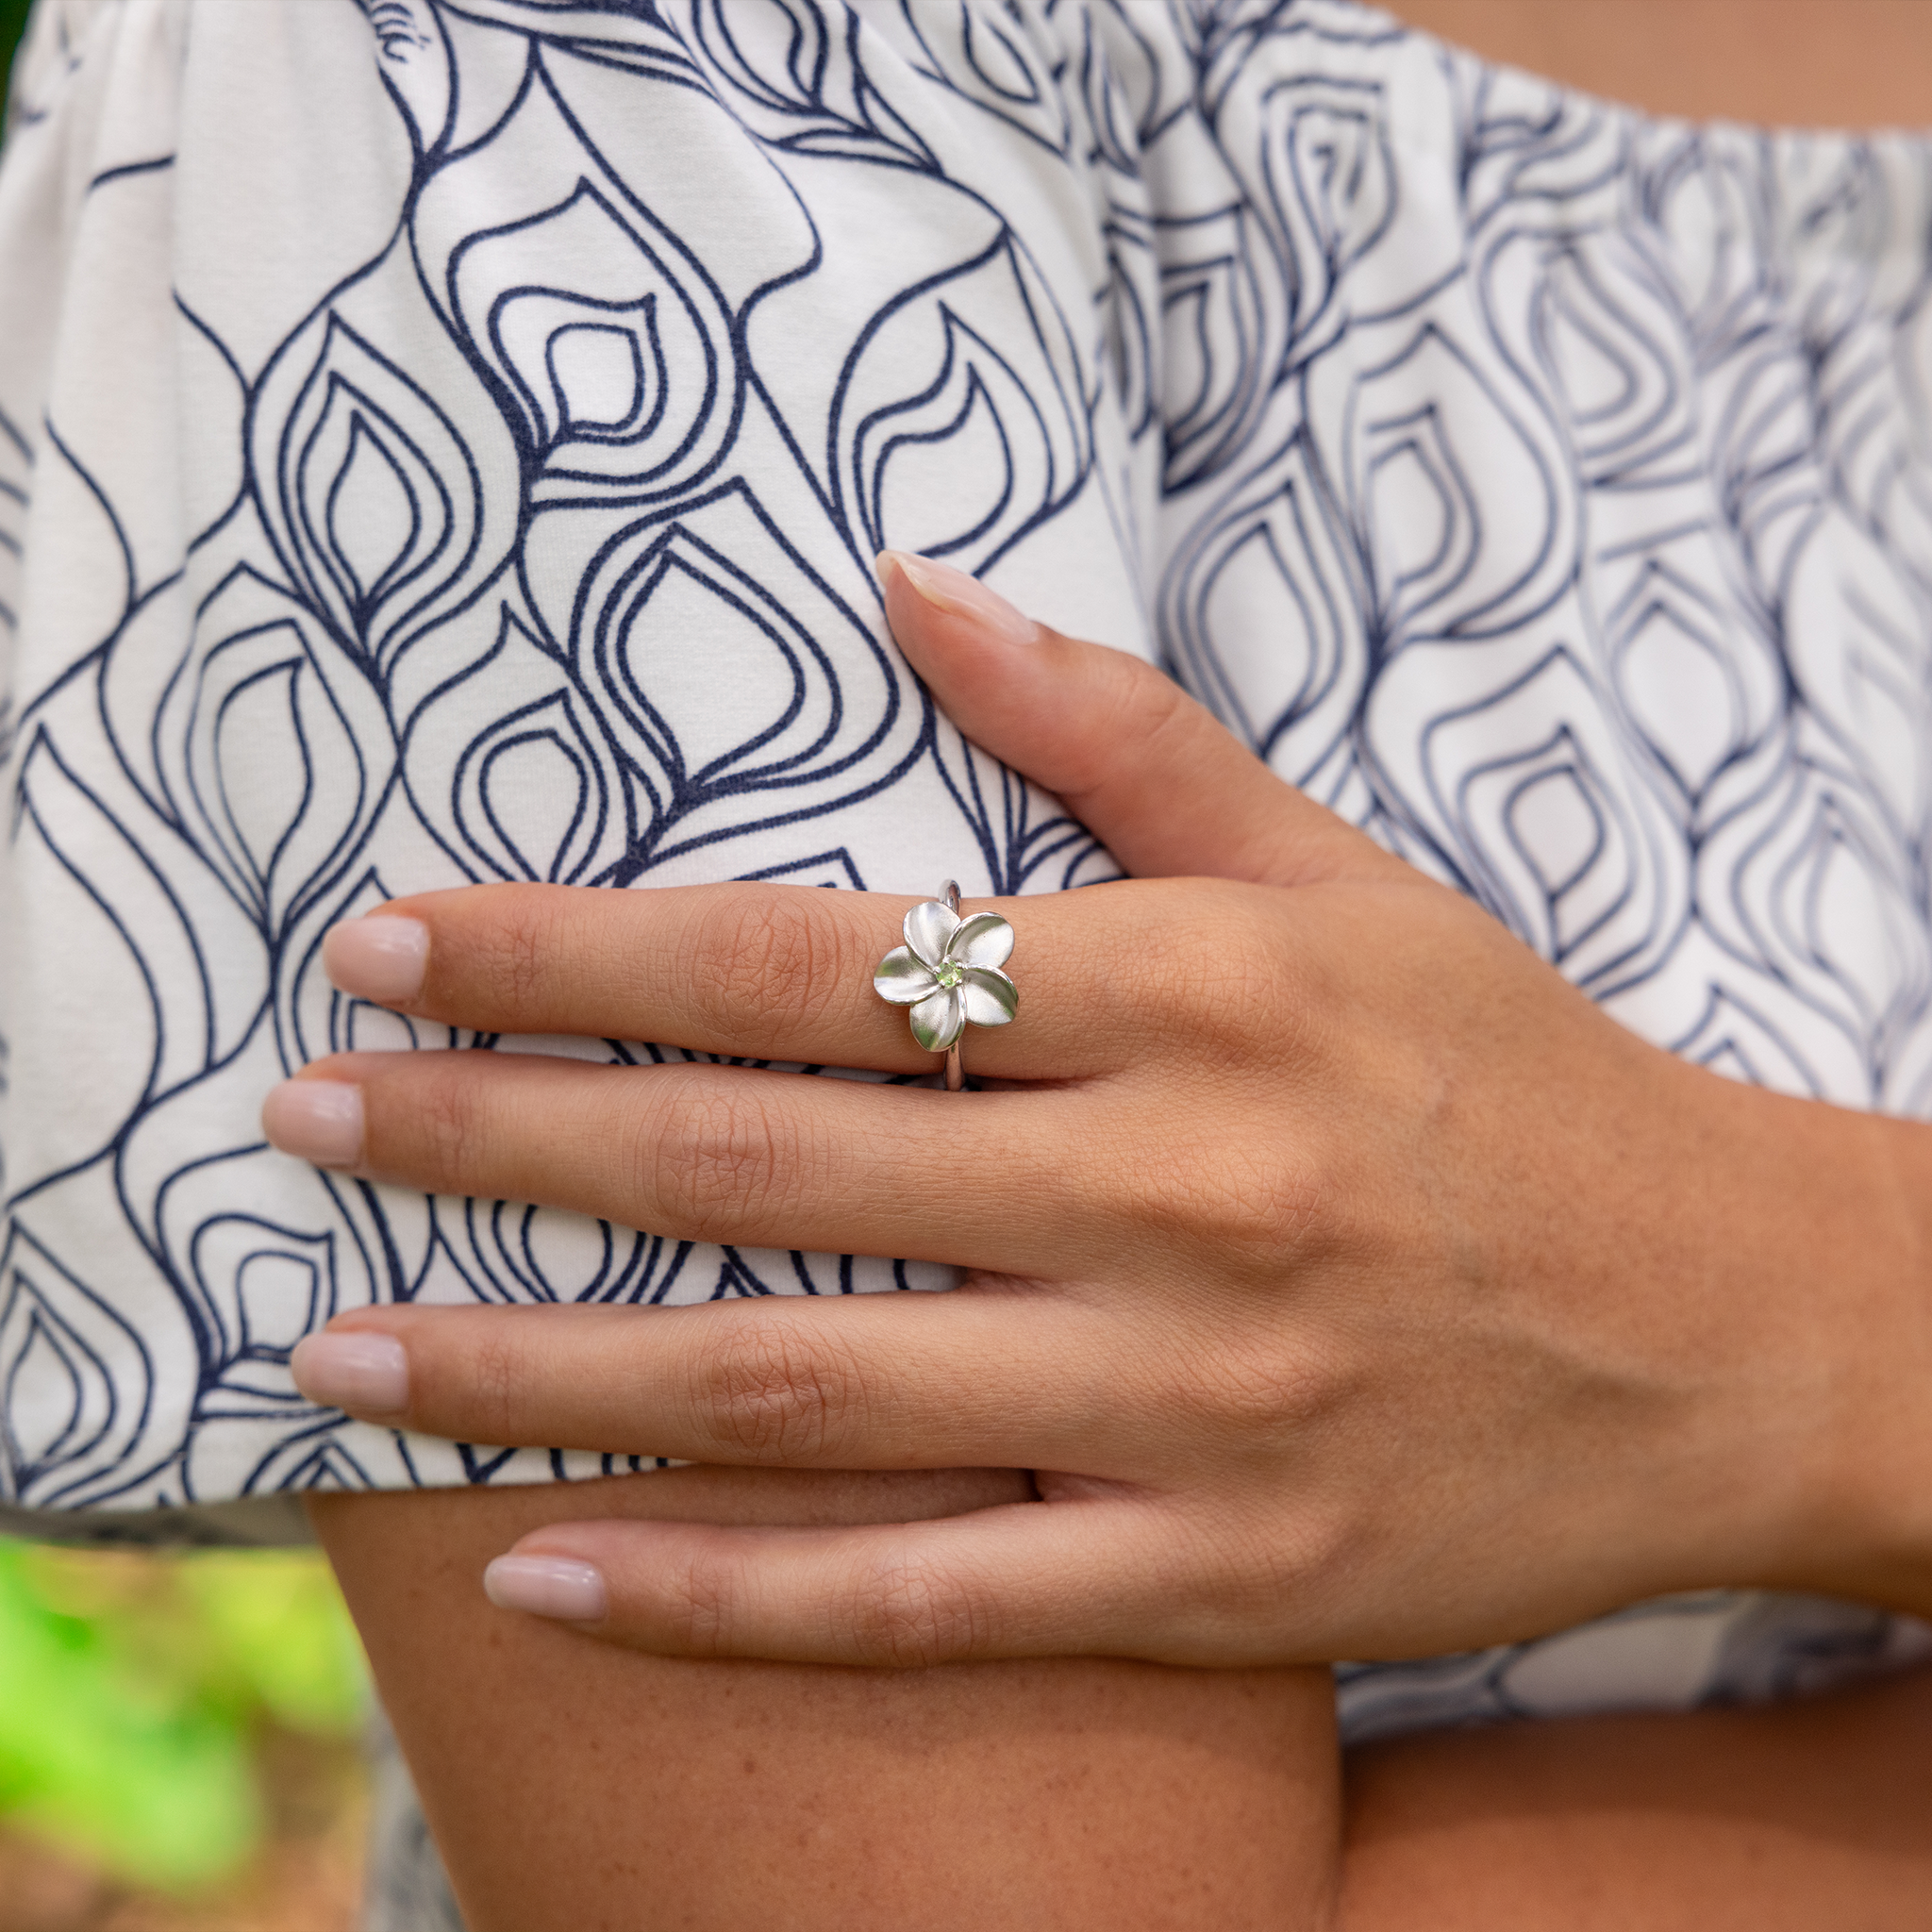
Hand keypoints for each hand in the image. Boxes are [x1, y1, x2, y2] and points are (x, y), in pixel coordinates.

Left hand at [275, 552, 1931, 1666]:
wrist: (1735, 1329)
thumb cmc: (1515, 1080)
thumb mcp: (1340, 876)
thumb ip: (1120, 733)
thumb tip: (910, 581)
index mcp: (1195, 994)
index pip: (815, 960)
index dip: (578, 951)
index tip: (394, 948)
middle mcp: (1182, 1191)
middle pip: (764, 1166)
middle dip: (496, 1137)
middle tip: (298, 1126)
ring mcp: (1195, 1405)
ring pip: (807, 1388)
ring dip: (541, 1366)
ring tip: (340, 1348)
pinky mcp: (1221, 1580)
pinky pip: (927, 1601)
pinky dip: (719, 1595)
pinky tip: (540, 1567)